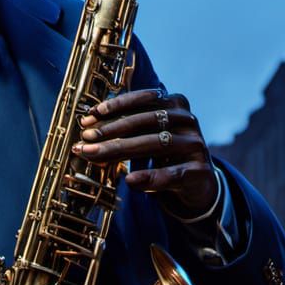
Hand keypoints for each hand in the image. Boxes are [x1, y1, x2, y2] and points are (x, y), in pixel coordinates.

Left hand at [73, 89, 217, 217]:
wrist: (198, 185)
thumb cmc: (166, 156)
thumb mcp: (147, 137)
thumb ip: (125, 130)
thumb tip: (87, 129)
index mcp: (175, 105)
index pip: (144, 99)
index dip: (116, 105)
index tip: (92, 114)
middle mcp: (187, 121)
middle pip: (145, 121)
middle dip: (111, 128)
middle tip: (86, 136)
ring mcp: (194, 145)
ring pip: (154, 143)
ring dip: (120, 148)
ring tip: (95, 154)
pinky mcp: (198, 171)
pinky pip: (171, 173)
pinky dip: (150, 177)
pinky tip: (130, 180)